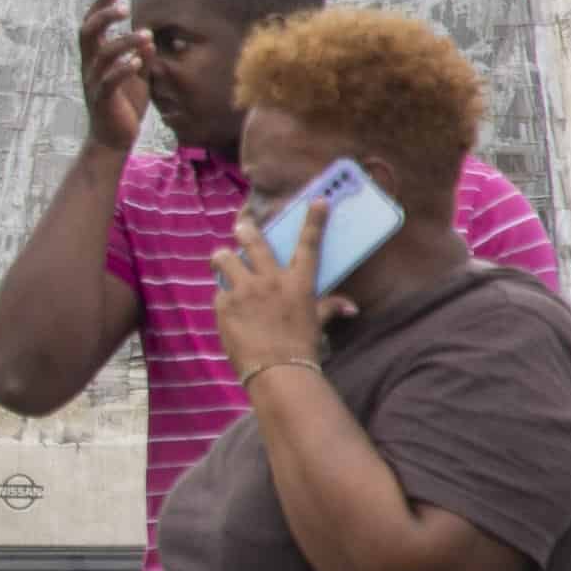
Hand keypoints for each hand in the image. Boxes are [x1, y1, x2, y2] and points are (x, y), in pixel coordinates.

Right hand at [76, 0, 149, 154]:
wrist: (114, 139)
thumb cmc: (125, 104)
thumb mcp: (137, 76)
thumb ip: (141, 56)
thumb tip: (148, 38)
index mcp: (95, 58)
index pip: (92, 25)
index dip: (99, 5)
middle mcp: (89, 67)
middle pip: (87, 34)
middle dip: (103, 16)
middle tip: (124, 6)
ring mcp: (94, 83)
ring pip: (102, 55)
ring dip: (124, 42)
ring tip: (146, 35)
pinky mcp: (103, 100)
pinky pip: (109, 81)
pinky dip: (123, 69)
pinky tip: (138, 62)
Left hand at [210, 197, 338, 374]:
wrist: (278, 370)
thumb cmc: (302, 347)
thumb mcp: (317, 324)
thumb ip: (329, 308)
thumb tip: (351, 307)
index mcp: (298, 282)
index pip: (308, 244)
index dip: (313, 220)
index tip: (316, 200)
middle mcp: (271, 280)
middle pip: (254, 243)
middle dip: (246, 229)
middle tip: (241, 224)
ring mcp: (245, 289)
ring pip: (225, 259)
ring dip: (222, 258)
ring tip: (220, 259)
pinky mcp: (224, 303)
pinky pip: (219, 291)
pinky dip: (223, 295)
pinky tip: (226, 306)